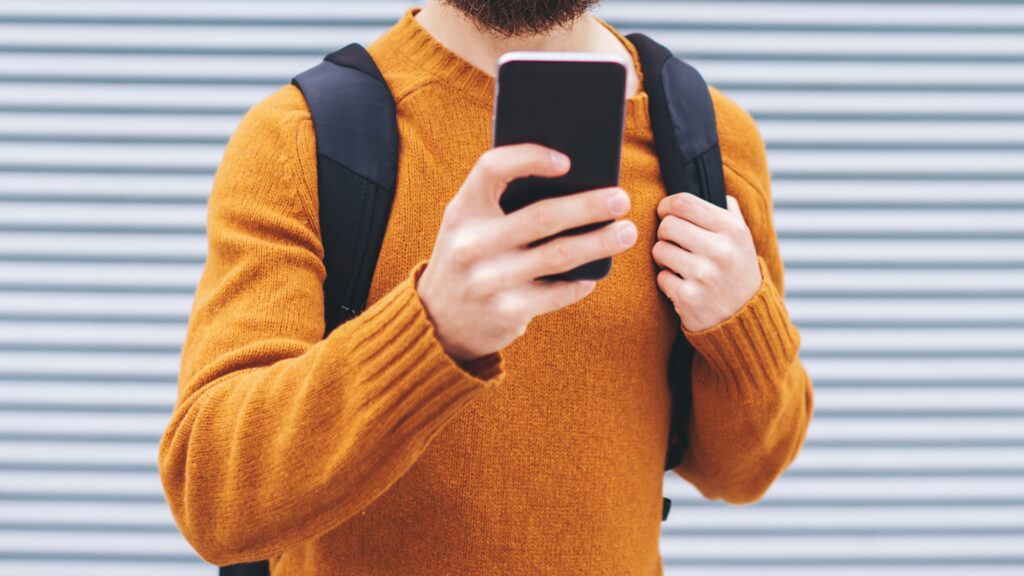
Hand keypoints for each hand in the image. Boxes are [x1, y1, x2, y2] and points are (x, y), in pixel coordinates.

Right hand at [418, 144, 637, 361]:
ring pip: (558, 255)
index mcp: (462, 211)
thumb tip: (573, 181)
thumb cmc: (470, 258)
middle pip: (542, 216)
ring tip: (625, 232)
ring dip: (599, 242)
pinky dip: (582, 281)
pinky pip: (558, 293)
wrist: (438, 322)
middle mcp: (472, 244)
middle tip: (620, 199)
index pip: (492, 169)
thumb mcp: (469, 225)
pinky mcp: (507, 311)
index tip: (567, 160)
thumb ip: (502, 202)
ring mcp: (489, 280)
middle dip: (589, 206)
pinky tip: (597, 273)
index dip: (530, 158)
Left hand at [653, 193, 761, 332]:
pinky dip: (667, 281)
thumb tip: (710, 187)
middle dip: (665, 234)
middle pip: (667, 225)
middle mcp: (720, 250)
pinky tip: (683, 285)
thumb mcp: (743, 238)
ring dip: (664, 258)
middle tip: (675, 244)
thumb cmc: (737, 271)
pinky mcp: (688, 297)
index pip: (684, 202)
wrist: (744, 318)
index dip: (667, 206)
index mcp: (732, 230)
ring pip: (659, 250)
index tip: (667, 214)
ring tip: (680, 265)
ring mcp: (704, 274)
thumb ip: (728, 211)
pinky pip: (660, 277)